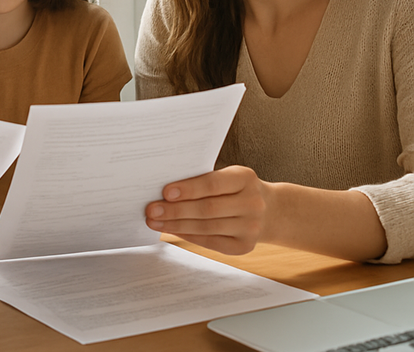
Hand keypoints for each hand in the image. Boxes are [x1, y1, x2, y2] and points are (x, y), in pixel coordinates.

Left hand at [145, 166, 268, 254]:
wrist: (271, 211)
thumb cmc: (239, 188)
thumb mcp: (230, 176)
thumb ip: (205, 180)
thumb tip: (166, 190)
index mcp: (245, 178)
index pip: (213, 184)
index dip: (188, 189)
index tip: (165, 192)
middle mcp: (252, 203)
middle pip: (207, 209)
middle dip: (175, 210)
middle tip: (151, 209)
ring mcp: (250, 227)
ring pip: (206, 227)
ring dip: (176, 225)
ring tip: (155, 221)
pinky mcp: (244, 246)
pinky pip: (211, 242)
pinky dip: (188, 235)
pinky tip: (172, 230)